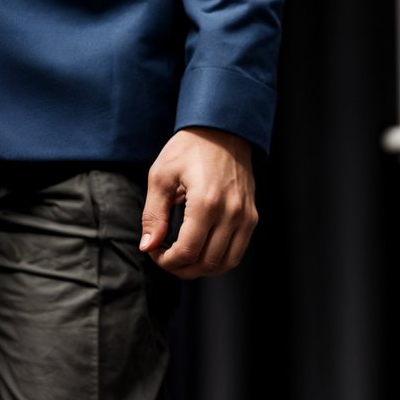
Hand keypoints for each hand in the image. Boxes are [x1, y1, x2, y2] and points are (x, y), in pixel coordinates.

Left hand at [138, 126, 257, 279]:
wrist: (221, 129)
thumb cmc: (189, 148)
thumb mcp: (161, 176)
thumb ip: (154, 215)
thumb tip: (148, 247)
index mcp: (206, 202)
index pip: (187, 251)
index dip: (166, 260)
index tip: (154, 251)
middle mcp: (231, 212)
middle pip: (207, 262)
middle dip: (181, 268)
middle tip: (164, 257)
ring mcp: (245, 216)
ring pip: (225, 263)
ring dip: (201, 269)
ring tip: (182, 259)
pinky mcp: (251, 216)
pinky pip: (237, 252)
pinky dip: (219, 260)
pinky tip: (201, 250)